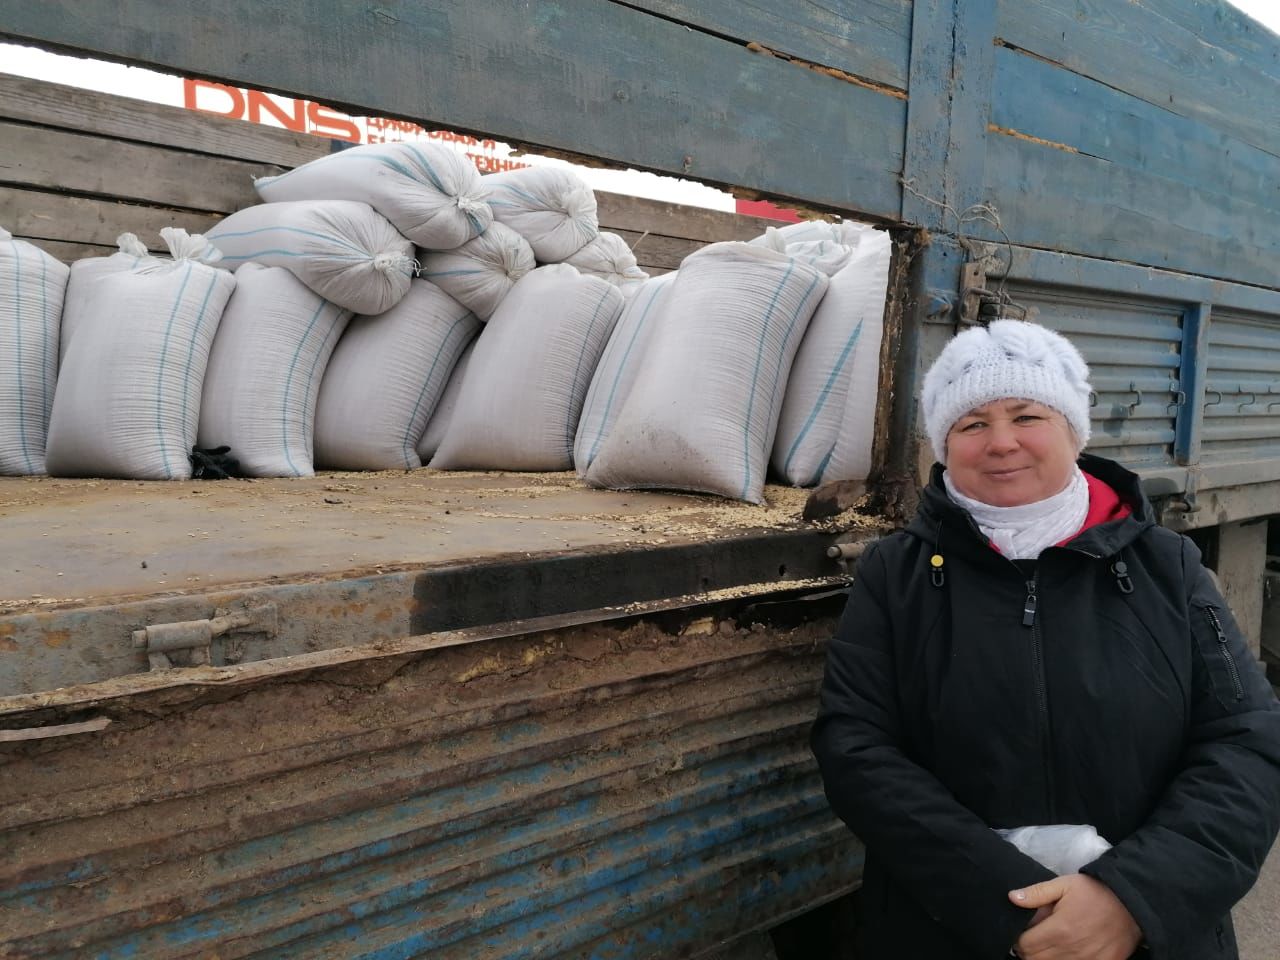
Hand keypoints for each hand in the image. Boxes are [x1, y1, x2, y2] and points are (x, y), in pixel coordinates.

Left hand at [1008, 874, 1140, 958]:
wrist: (1131, 904)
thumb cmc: (1095, 893)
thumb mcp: (1064, 884)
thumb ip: (1037, 893)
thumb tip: (1012, 898)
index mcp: (1059, 929)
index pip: (1025, 945)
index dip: (1018, 940)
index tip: (1021, 933)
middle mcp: (1071, 950)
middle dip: (1028, 950)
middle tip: (1032, 940)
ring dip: (1044, 958)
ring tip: (1047, 945)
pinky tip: (1065, 952)